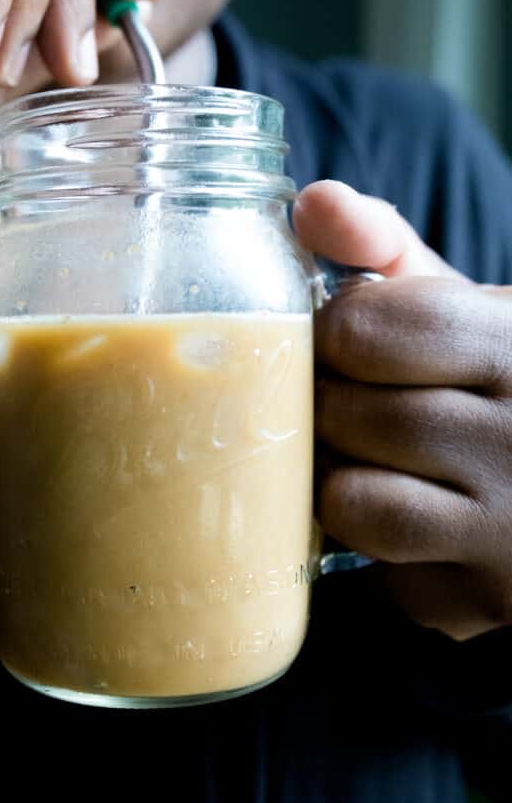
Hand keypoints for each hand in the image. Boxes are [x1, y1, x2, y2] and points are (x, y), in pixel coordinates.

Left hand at [294, 180, 511, 639]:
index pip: (368, 329)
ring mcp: (510, 529)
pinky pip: (382, 576)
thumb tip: (311, 202)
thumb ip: (388, 252)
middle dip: (326, 409)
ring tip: (368, 462)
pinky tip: (409, 523)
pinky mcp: (488, 599)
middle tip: (344, 406)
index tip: (344, 346)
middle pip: (347, 415)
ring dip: (338, 480)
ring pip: (353, 502)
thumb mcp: (465, 308)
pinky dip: (374, 552)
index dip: (333, 337)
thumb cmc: (498, 383)